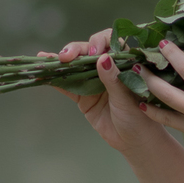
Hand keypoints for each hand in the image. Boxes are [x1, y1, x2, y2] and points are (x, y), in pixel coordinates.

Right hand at [36, 26, 154, 155]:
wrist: (134, 141)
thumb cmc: (139, 117)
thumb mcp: (127, 98)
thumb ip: (113, 79)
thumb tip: (102, 58)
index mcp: (123, 63)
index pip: (110, 42)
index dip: (100, 41)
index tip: (95, 52)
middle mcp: (107, 68)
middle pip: (88, 51)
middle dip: (76, 50)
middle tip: (66, 56)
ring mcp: (93, 81)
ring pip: (75, 66)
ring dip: (61, 61)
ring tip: (46, 58)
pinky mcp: (83, 96)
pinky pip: (68, 85)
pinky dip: (56, 79)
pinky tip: (44, 71)